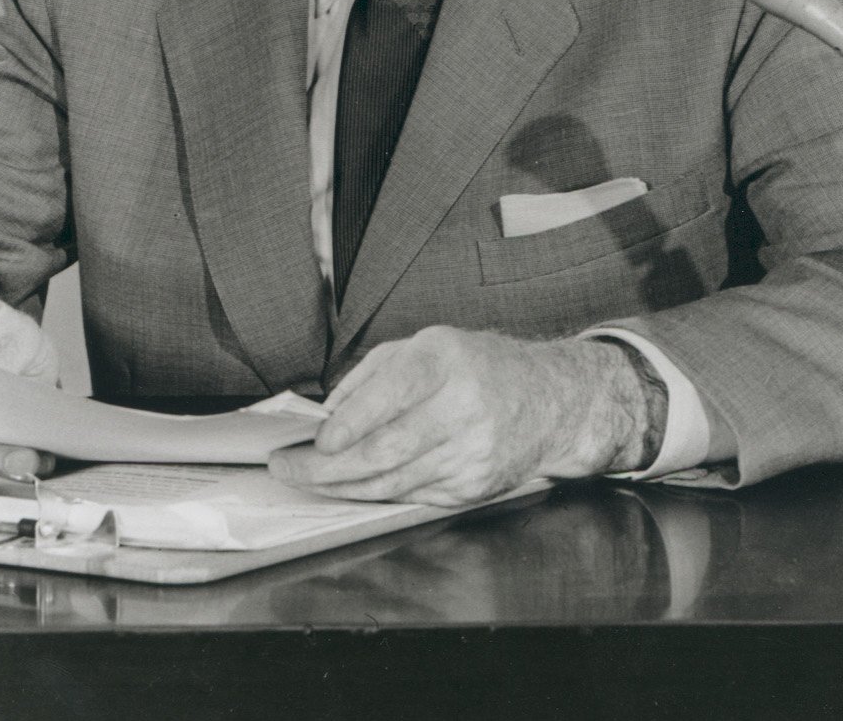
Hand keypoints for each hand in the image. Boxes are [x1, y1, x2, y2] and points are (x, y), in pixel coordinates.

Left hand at [268, 326, 659, 506]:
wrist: (552, 401)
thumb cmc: (482, 368)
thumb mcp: (428, 345)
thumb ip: (374, 374)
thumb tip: (327, 411)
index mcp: (445, 361)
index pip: (385, 399)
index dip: (343, 426)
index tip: (312, 441)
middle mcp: (462, 406)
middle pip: (383, 451)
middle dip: (326, 468)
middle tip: (290, 468)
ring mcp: (471, 452)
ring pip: (392, 482)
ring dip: (342, 487)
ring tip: (311, 480)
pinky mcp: (474, 486)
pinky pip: (412, 496)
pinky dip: (376, 494)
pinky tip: (353, 487)